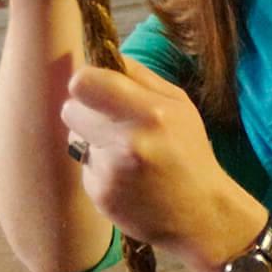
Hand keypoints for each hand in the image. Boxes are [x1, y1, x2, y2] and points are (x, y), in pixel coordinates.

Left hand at [60, 58, 265, 271]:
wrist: (201, 216)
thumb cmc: (190, 154)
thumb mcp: (179, 105)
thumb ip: (140, 77)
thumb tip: (103, 55)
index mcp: (151, 112)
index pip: (83, 82)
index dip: (87, 83)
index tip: (98, 90)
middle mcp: (128, 141)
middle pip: (70, 109)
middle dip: (87, 113)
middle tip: (114, 125)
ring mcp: (111, 172)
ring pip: (75, 140)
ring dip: (94, 142)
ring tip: (127, 156)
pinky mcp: (101, 196)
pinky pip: (84, 169)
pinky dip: (101, 170)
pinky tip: (127, 179)